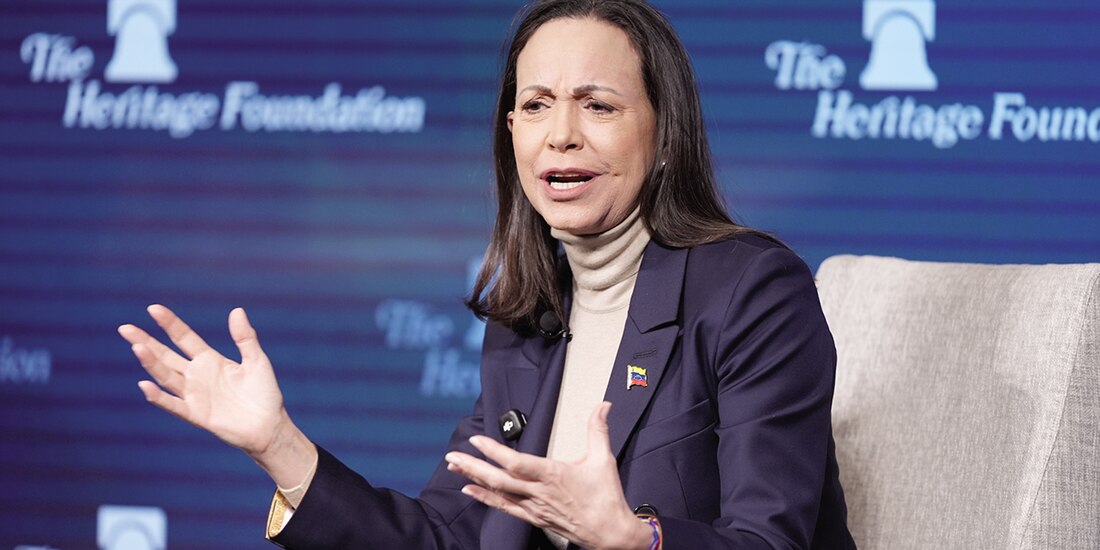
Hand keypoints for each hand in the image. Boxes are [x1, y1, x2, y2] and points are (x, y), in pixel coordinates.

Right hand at [118, 305, 314, 486]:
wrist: (270, 426)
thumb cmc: (264, 393)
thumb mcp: (257, 360)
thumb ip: (245, 337)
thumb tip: (237, 310)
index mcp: (210, 360)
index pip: (184, 337)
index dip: (169, 324)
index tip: (153, 308)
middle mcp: (197, 375)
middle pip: (166, 355)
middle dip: (146, 341)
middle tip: (125, 328)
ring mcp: (194, 395)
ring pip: (166, 376)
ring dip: (151, 363)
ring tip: (137, 347)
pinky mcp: (196, 414)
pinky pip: (173, 405)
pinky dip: (159, 396)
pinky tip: (145, 385)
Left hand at [445, 402, 651, 549]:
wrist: (610, 534)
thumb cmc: (606, 499)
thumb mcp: (603, 459)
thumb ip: (598, 429)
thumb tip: (604, 406)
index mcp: (552, 475)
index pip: (516, 462)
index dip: (493, 452)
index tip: (476, 441)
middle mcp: (538, 493)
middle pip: (499, 479)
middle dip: (473, 466)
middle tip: (452, 456)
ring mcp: (534, 507)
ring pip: (498, 493)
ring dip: (475, 479)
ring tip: (456, 468)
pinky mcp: (534, 518)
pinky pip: (504, 508)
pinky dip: (486, 499)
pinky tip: (472, 491)